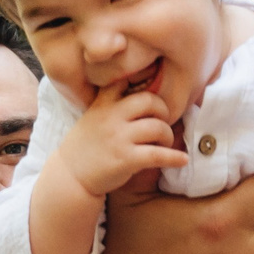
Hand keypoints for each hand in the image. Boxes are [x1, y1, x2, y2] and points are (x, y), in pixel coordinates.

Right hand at [53, 90, 186, 198]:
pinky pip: (157, 155)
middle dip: (163, 110)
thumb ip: (112, 104)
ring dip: (168, 135)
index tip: (156, 80)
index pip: (125, 79)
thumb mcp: (92, 116)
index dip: (144, 77)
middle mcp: (111, 117)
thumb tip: (142, 92)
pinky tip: (182, 160)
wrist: (70, 177)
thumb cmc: (86, 146)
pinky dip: (174, 157)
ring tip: (164, 143)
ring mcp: (118, 138)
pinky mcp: (125, 159)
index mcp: (103, 104)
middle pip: (150, 101)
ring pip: (157, 127)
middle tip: (163, 121)